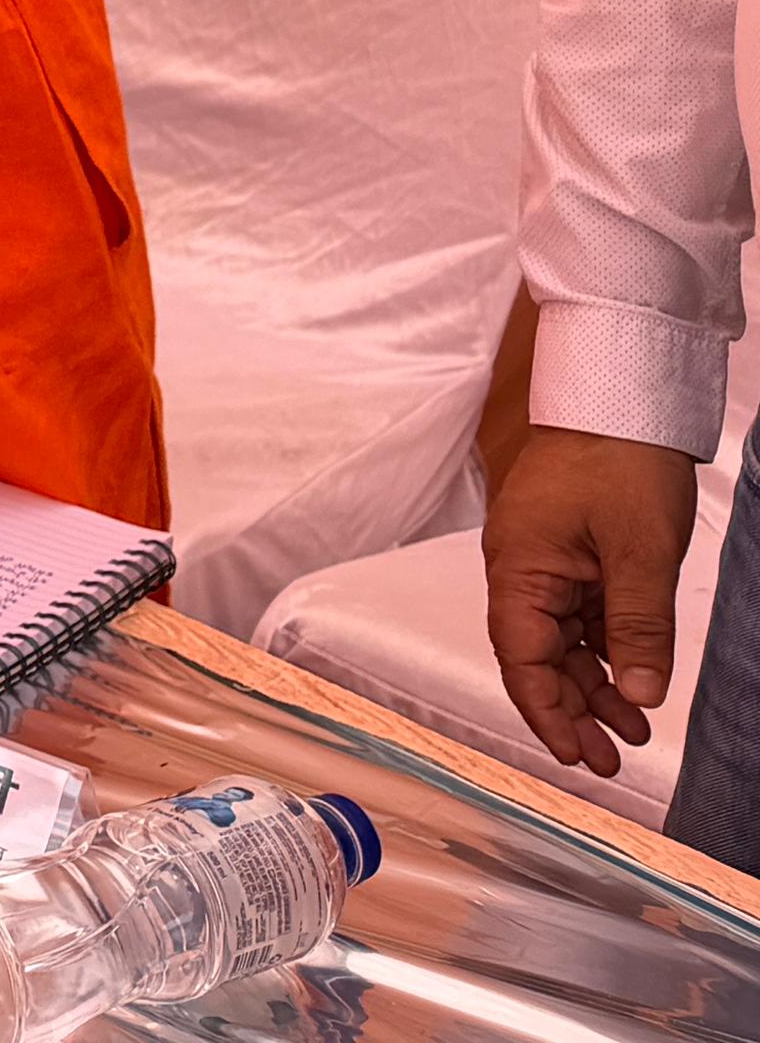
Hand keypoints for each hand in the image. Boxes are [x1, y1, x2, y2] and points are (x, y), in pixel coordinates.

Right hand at [484, 424, 701, 775]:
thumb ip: (638, 629)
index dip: (546, 712)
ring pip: (561, 642)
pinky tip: (633, 680)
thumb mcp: (640, 554)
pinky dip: (605, 652)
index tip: (575, 755)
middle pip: (537, 657)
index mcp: (520, 571)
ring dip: (593, 686)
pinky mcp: (570, 554)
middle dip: (571, 712)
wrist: (622, 399)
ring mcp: (546, 563)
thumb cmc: (620, 463)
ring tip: (632, 732)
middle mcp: (522, 572)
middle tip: (608, 761)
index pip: (522, 659)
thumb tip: (641, 697)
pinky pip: (580, 617)